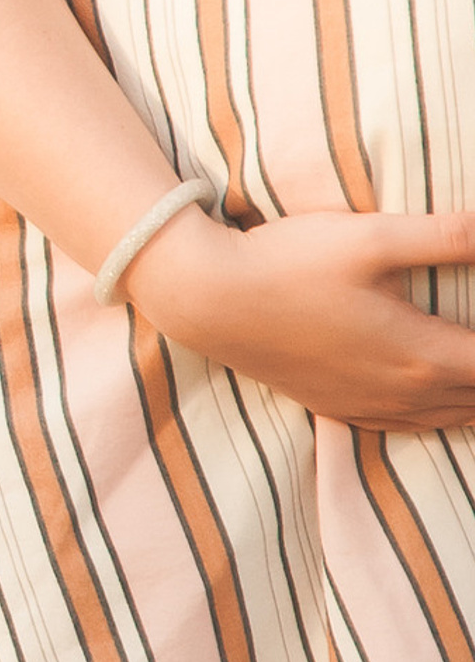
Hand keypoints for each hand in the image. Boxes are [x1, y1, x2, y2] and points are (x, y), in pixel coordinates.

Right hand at [128, 202, 474, 427]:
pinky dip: (443, 414)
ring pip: (452, 417)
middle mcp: (404, 392)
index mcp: (423, 354)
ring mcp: (370, 405)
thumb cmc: (290, 263)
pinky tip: (441, 398)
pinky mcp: (340, 407)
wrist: (212, 301)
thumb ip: (448, 235)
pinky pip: (411, 426)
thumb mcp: (373, 237)